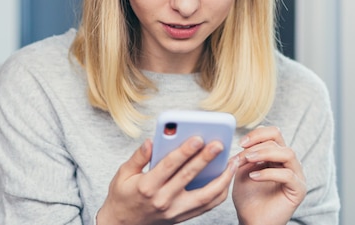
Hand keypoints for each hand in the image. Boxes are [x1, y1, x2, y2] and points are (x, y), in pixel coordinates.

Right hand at [96, 136, 238, 224]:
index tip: (198, 138)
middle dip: (206, 159)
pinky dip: (219, 192)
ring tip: (231, 162)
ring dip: (222, 179)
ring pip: (205, 196)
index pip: (170, 165)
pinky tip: (226, 178)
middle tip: (219, 144)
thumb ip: (138, 157)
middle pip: (189, 176)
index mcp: (147, 186)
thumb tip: (151, 141)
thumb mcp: (123, 174)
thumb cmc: (123, 196)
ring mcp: (175, 211)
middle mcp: (163, 200)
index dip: (185, 151)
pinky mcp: (183, 217)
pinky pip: (207, 206)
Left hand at [232, 126, 306, 224]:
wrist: (251, 221)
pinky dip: (268, 173)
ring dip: (265, 153)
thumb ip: (246, 155)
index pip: (273, 134)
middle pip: (280, 140)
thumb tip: (246, 141)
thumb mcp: (242, 170)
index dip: (257, 134)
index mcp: (277, 156)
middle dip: (258, 144)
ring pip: (287, 153)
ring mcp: (296, 175)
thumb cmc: (247, 197)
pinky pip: (288, 175)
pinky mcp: (298, 190)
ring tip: (248, 161)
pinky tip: (254, 177)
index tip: (241, 143)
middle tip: (243, 153)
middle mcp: (289, 163)